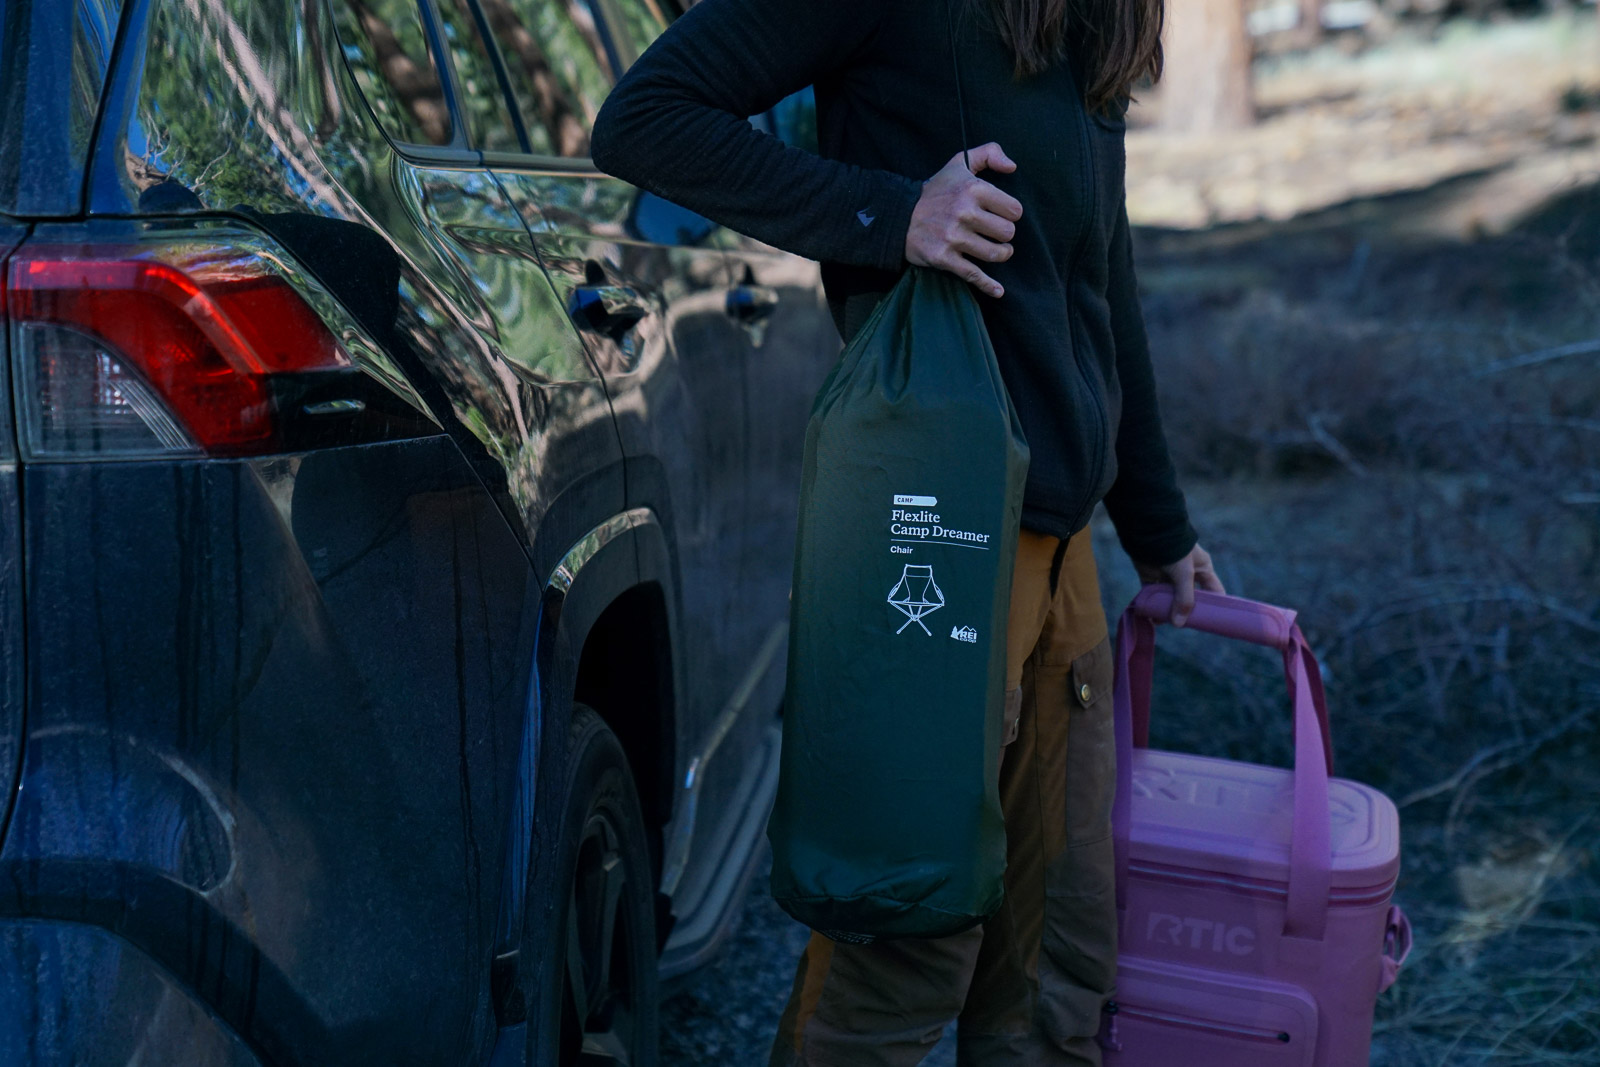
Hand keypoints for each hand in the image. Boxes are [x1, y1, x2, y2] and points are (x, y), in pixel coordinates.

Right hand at [905, 144, 1023, 298]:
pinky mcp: (944, 258)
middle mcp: (964, 213)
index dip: (1011, 214)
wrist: (899, 215)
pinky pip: (974, 275)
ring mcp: (954, 238)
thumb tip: (1012, 166)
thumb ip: (989, 153)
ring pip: (995, 254)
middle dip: (1005, 235)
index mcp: (973, 189)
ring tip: (998, 251)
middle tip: (997, 234)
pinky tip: (998, 291)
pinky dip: (988, 285)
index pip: (1014, 209)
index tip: (1001, 214)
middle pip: (1007, 233)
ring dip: (1001, 254)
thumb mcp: (959, 163)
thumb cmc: (936, 190)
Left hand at [1133, 544, 1224, 626]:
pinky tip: (1151, 617)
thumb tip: (1178, 624)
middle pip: (1189, 598)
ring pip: (1170, 598)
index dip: (1214, 606)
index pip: (1213, 592)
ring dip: (1166, 610)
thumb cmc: (1175, 551)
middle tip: (1182, 625)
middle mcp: (1186, 574)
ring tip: (1162, 622)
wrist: (1149, 533)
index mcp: (1202, 569)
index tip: (1212, 623)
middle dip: (1185, 612)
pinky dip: (1151, 605)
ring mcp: (1168, 575)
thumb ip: (1184, 600)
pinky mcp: (1151, 576)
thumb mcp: (1185, 575)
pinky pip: (1152, 594)